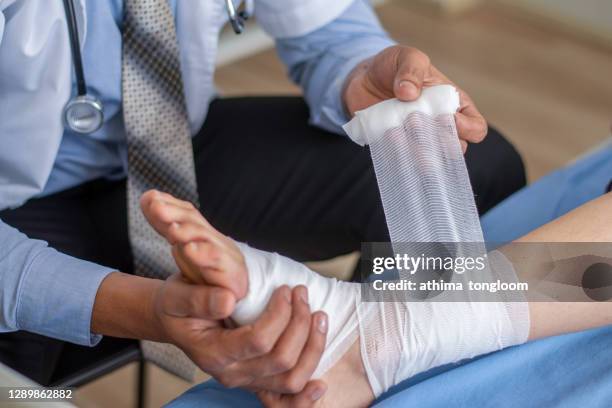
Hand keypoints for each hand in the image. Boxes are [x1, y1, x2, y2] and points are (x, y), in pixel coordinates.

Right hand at [141, 190, 329, 394]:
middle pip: (281, 360)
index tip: (285, 289)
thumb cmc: (178, 304)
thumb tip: (229, 300)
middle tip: (302, 293)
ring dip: (312, 348)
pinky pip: (285, 400)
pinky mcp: (257, 380)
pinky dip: (305, 396)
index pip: (258, 341)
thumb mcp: (178, 295)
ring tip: (319, 316)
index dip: (280, 315)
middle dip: (300, 323)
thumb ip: (200, 298)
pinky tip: (320, 384)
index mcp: (213, 353)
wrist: (174, 318)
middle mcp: (231, 374)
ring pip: (291, 380)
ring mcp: (246, 381)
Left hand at [343, 45, 486, 151]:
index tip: (450, 118)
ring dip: (416, 150)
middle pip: (453, 149)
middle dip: (439, 140)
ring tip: (397, 133)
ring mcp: (416, 140)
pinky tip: (386, 137)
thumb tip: (409, 92)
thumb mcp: (406, 56)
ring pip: (428, 158)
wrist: (362, 78)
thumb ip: (412, 68)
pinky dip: (395, 152)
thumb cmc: (393, 67)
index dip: (468, 129)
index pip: (475, 128)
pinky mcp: (395, 147)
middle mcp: (438, 127)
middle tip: (416, 121)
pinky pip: (400, 159)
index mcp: (452, 105)